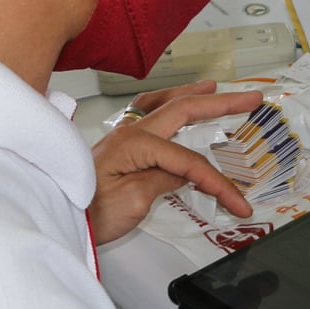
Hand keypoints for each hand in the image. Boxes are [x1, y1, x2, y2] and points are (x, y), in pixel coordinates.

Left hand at [87, 82, 265, 244]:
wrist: (58, 220)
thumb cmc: (88, 215)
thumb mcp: (132, 203)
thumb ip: (163, 181)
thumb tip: (186, 171)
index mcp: (135, 145)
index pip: (189, 161)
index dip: (218, 182)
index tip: (238, 203)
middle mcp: (130, 133)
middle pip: (183, 111)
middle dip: (221, 103)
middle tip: (251, 99)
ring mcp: (123, 136)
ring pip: (166, 105)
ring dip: (194, 96)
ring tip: (216, 88)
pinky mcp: (120, 146)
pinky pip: (149, 114)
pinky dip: (167, 103)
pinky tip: (175, 101)